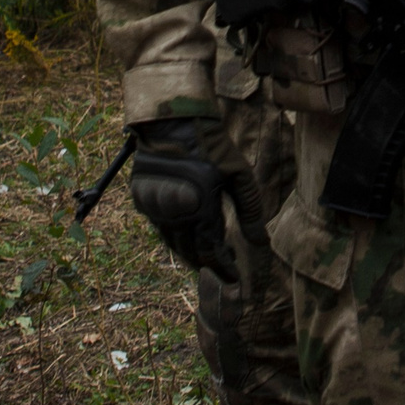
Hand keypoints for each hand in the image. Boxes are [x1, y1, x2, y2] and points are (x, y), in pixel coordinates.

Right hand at [128, 117, 260, 275]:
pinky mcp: (142, 202)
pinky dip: (175, 239)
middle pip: (192, 253)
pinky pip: (160, 230)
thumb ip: (251, 212)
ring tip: (207, 260)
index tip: (235, 280)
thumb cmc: (213, 148)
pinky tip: (186, 239)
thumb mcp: (240, 177)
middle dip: (209, 265)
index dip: (224, 268)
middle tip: (223, 270)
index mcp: (201, 210)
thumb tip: (261, 244)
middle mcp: (175, 215)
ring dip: (190, 255)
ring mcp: (155, 209)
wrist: (172, 124)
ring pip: (173, 245)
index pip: (212, 252)